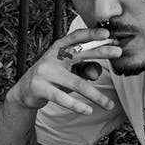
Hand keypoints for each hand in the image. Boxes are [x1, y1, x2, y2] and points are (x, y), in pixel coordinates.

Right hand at [5, 28, 121, 114]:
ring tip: (109, 104)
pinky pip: (62, 98)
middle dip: (101, 52)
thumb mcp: (68, 70)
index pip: (77, 37)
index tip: (108, 34)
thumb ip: (83, 69)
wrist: (25, 91)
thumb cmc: (53, 78)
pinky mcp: (40, 88)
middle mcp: (52, 57)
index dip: (92, 34)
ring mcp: (45, 72)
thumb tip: (97, 73)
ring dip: (95, 95)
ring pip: (76, 83)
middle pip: (80, 54)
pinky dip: (77, 105)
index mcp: (59, 48)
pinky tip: (88, 110)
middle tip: (119, 52)